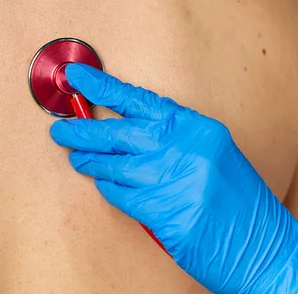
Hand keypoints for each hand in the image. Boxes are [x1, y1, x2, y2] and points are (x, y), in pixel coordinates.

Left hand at [50, 63, 297, 292]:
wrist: (265, 248)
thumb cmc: (234, 200)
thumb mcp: (208, 153)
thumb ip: (168, 138)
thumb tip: (118, 128)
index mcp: (196, 127)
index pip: (138, 100)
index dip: (102, 86)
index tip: (76, 77)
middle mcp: (185, 147)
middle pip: (117, 132)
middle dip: (82, 131)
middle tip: (60, 130)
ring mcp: (175, 179)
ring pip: (113, 164)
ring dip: (90, 163)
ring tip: (78, 159)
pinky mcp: (164, 212)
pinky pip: (120, 194)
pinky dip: (108, 190)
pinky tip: (105, 185)